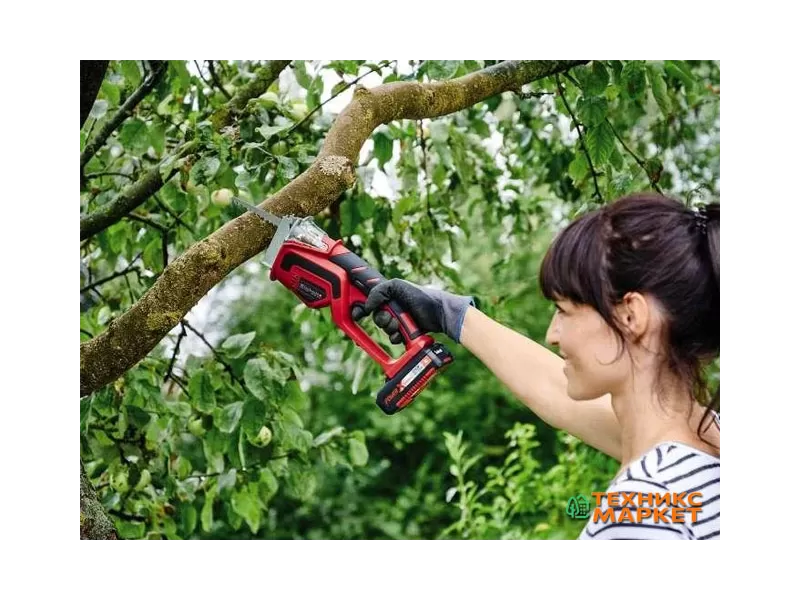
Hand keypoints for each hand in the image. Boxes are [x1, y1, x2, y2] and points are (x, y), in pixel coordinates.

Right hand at [352, 278, 476, 342]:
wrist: (438, 313)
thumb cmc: (422, 296)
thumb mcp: (398, 286)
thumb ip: (379, 291)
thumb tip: (367, 305)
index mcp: (389, 296)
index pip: (369, 301)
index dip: (361, 308)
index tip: (358, 314)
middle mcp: (393, 308)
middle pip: (376, 317)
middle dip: (382, 319)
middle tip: (390, 318)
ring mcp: (399, 320)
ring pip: (385, 329)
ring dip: (390, 329)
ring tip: (400, 325)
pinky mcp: (405, 332)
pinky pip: (393, 338)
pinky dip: (396, 337)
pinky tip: (403, 334)